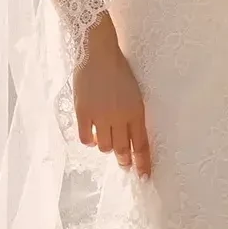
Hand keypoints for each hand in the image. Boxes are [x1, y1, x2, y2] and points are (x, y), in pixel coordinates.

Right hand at [73, 16, 151, 176]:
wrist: (98, 53)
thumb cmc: (118, 70)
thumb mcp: (134, 93)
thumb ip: (133, 115)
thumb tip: (130, 137)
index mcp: (136, 111)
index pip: (142, 144)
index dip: (143, 162)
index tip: (144, 175)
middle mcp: (120, 116)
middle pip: (124, 148)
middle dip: (125, 160)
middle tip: (124, 165)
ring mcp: (101, 115)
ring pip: (105, 146)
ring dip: (107, 147)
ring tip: (106, 140)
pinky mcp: (84, 112)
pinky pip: (86, 138)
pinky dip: (90, 140)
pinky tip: (92, 135)